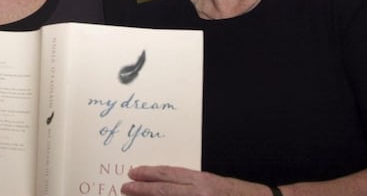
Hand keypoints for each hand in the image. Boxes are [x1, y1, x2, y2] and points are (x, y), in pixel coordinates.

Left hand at [121, 165, 269, 195]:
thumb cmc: (242, 195)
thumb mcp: (216, 184)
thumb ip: (194, 184)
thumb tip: (169, 184)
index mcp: (203, 181)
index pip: (170, 174)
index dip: (149, 173)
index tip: (134, 173)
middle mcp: (200, 193)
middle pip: (164, 189)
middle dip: (141, 189)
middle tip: (124, 187)